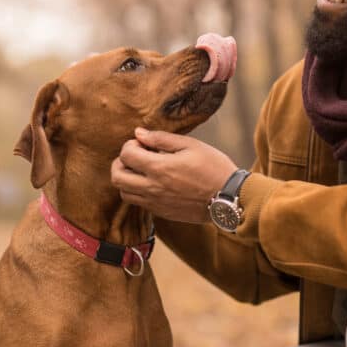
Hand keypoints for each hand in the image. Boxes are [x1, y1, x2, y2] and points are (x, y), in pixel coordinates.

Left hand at [111, 128, 238, 223]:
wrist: (229, 198)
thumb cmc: (213, 167)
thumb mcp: (190, 145)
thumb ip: (161, 139)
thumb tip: (139, 133)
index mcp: (158, 168)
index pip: (126, 154)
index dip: (130, 144)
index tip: (143, 142)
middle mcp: (152, 188)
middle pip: (117, 177)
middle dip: (120, 163)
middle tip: (134, 157)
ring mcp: (156, 203)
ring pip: (124, 193)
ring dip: (127, 180)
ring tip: (142, 171)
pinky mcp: (162, 213)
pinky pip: (139, 203)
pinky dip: (138, 192)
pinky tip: (153, 183)